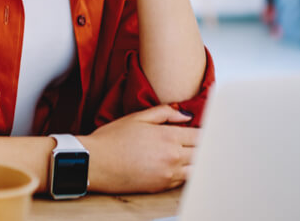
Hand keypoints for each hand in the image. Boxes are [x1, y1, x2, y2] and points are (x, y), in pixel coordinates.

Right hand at [79, 104, 197, 193]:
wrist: (95, 163)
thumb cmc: (111, 139)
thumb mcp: (137, 117)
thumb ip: (164, 113)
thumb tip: (185, 115)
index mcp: (168, 136)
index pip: (200, 135)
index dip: (204, 132)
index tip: (203, 130)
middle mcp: (173, 156)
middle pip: (202, 153)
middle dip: (202, 146)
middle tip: (197, 142)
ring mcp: (168, 174)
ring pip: (196, 169)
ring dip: (196, 162)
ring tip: (189, 155)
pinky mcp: (161, 187)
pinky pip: (183, 181)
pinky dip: (185, 173)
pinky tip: (178, 166)